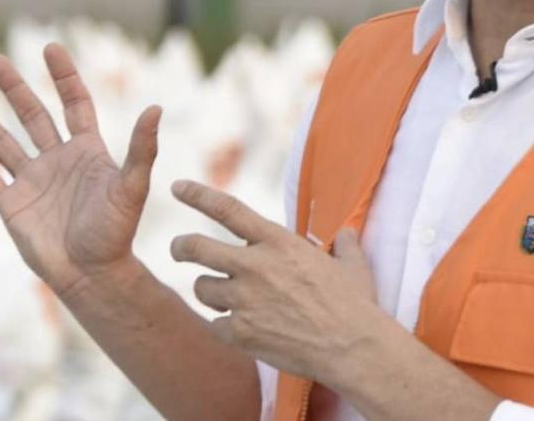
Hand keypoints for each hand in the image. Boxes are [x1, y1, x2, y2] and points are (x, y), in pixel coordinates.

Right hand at [0, 43, 159, 298]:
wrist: (91, 275)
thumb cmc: (117, 233)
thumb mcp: (132, 187)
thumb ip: (142, 149)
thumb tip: (156, 107)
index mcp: (87, 151)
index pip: (74, 104)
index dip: (63, 77)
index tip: (50, 48)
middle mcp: (56, 160)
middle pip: (31, 114)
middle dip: (12, 87)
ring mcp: (31, 181)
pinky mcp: (10, 205)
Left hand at [169, 180, 384, 382]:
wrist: (352, 347)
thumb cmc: (356, 304)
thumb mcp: (352, 265)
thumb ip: (344, 245)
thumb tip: (347, 234)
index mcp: (277, 241)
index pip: (227, 208)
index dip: (197, 195)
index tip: (177, 187)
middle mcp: (254, 265)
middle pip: (196, 247)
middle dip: (180, 247)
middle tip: (178, 250)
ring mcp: (244, 300)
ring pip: (201, 288)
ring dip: (207, 291)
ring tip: (221, 297)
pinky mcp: (240, 332)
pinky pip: (214, 325)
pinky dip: (222, 327)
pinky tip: (239, 330)